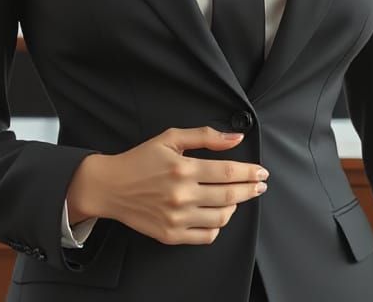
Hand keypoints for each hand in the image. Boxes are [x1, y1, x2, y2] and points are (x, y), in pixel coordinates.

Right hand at [69, 126, 268, 244]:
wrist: (111, 186)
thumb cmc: (140, 160)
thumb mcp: (170, 138)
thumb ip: (205, 136)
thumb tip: (235, 137)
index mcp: (183, 168)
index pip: (226, 172)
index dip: (248, 172)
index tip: (261, 172)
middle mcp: (181, 195)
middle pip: (229, 195)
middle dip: (250, 189)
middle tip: (260, 185)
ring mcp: (177, 218)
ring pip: (221, 217)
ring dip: (235, 206)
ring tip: (235, 197)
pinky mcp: (171, 235)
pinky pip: (207, 235)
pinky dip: (218, 226)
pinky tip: (217, 213)